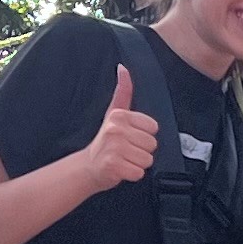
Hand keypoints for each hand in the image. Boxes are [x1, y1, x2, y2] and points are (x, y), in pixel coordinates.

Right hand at [75, 66, 159, 189]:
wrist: (89, 166)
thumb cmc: (105, 141)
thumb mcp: (114, 113)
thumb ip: (123, 91)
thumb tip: (123, 68)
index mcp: (119, 116)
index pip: (153, 128)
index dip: (144, 135)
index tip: (130, 137)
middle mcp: (115, 130)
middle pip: (152, 144)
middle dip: (141, 151)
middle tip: (126, 150)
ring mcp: (114, 148)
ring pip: (147, 159)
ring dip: (137, 163)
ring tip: (124, 159)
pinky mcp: (114, 166)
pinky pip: (139, 173)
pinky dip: (132, 175)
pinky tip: (121, 169)